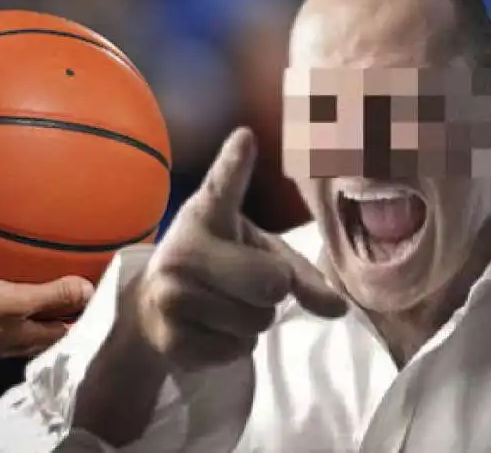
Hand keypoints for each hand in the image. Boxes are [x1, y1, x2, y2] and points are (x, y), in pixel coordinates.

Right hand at [0, 274, 92, 357]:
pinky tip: (19, 303)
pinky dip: (23, 314)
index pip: (68, 335)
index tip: (98, 303)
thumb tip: (90, 292)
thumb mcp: (18, 298)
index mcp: (29, 340)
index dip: (84, 320)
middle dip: (66, 319)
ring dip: (44, 317)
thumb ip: (53, 295)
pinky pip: (12, 323)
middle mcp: (15, 345)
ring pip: (30, 330)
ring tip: (56, 299)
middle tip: (82, 299)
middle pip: (49, 334)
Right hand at [136, 127, 347, 370]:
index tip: (246, 139)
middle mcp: (182, 251)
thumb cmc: (215, 269)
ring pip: (258, 321)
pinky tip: (208, 329)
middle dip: (273, 291)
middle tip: (244, 284)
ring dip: (252, 322)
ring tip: (221, 307)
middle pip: (271, 282)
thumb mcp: (254, 253)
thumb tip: (339, 309)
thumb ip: (298, 273)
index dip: (235, 165)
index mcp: (205, 216)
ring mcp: (172, 297)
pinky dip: (234, 346)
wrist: (151, 311)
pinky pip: (238, 350)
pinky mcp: (172, 339)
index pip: (222, 188)